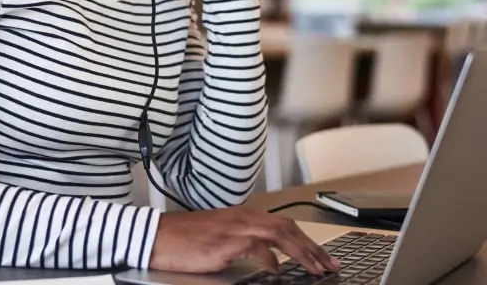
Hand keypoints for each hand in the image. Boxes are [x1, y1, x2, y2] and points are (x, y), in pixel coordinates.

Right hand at [149, 207, 339, 274]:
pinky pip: (257, 247)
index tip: (322, 256)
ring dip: (301, 253)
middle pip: (288, 228)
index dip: (306, 240)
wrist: (157, 237)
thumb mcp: (220, 236)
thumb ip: (245, 242)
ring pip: (279, 235)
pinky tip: (277, 270)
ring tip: (315, 269)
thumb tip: (269, 259)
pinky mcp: (226, 241)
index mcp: (243, 215)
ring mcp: (235, 228)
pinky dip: (271, 259)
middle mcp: (243, 217)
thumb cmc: (183, 239)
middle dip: (313, 247)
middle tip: (329, 264)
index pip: (284, 224)